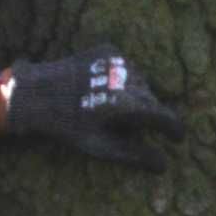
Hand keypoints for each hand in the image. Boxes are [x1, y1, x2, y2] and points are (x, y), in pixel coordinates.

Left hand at [2, 51, 183, 168]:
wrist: (37, 92)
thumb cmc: (67, 125)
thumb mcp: (100, 146)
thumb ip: (134, 155)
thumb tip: (164, 165)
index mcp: (125, 105)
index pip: (164, 117)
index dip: (174, 129)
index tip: (178, 138)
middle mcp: (126, 79)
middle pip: (152, 100)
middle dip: (148, 115)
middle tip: (129, 127)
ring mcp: (118, 61)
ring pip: (140, 83)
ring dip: (135, 96)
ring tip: (113, 108)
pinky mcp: (108, 50)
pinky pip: (127, 68)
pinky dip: (123, 80)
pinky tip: (104, 90)